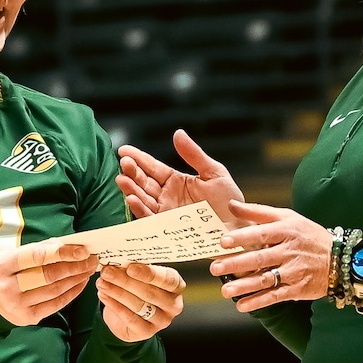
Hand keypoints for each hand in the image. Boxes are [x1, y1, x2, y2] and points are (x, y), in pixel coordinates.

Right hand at [0, 238, 98, 327]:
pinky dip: (72, 292)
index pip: (36, 257)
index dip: (62, 253)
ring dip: (76, 278)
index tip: (82, 250)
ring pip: (55, 290)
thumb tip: (70, 245)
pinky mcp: (28, 318)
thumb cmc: (5, 271)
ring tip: (88, 269)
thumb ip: (39, 249)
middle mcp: (8, 287)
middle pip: (48, 275)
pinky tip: (81, 282)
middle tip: (91, 259)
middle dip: (74, 266)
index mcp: (2, 266)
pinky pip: (56, 304)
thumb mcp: (12, 255)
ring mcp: (18, 306)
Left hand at [95, 260, 183, 342]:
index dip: (148, 273)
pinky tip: (103, 295)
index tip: (130, 268)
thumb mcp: (139, 277)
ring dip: (117, 292)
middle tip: (107, 272)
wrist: (129, 319)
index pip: (167, 279)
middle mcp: (173, 304)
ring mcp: (162, 320)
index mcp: (176, 285)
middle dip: (125, 281)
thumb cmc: (137, 290)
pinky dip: (114, 305)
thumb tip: (119, 260)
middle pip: (149, 292)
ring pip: (138, 305)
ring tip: (102, 283)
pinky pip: (129, 318)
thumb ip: (135, 269)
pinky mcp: (147, 331)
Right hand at [115, 129, 246, 226]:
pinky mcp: (167, 229)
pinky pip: (150, 219)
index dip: (138, 158)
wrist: (240, 229)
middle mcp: (167, 197)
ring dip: (131, 190)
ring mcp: (166, 213)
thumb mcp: (214, 173)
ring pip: (143, 199)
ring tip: (122, 179)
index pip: (153, 167)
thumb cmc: (230, 202)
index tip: (123, 150)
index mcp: (176, 181)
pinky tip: (132, 199)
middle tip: (124, 162)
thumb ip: (194, 155)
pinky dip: (140, 209)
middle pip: (144, 182)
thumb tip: (177, 133)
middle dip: (132, 172)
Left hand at [212, 203, 332, 310]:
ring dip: (244, 286)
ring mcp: (293, 271)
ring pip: (266, 279)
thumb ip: (258, 212)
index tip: (223, 242)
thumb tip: (232, 205)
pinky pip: (275, 296)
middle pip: (260, 258)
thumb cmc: (308, 235)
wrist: (340, 259)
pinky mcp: (297, 288)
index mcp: (286, 231)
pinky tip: (242, 306)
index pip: (260, 234)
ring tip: (226, 290)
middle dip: (236, 264)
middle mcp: (289, 251)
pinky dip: (259, 301)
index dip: (241, 237)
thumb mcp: (287, 217)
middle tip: (215, 268)